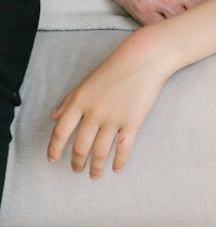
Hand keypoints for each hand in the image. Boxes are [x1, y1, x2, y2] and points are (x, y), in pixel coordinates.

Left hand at [48, 27, 171, 177]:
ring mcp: (114, 118)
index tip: (53, 160)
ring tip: (94, 175)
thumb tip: (54, 117)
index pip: (61, 131)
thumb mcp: (88, 80)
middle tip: (77, 169)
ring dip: (95, 167)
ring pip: (100, 152)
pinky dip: (118, 161)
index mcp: (80, 100)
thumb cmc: (116, 65)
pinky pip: (123, 149)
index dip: (54, 149)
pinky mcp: (132, 122)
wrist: (146, 57)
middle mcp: (94, 112)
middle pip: (80, 146)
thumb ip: (70, 99)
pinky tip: (116, 168)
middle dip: (77, 162)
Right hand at [94, 0, 215, 24]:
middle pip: (205, 12)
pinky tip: (170, 31)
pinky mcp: (144, 12)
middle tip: (206, 21)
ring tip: (189, 30)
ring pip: (185, 24)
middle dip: (207, 16)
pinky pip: (163, 29)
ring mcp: (164, 1)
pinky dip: (168, 31)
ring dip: (187, 26)